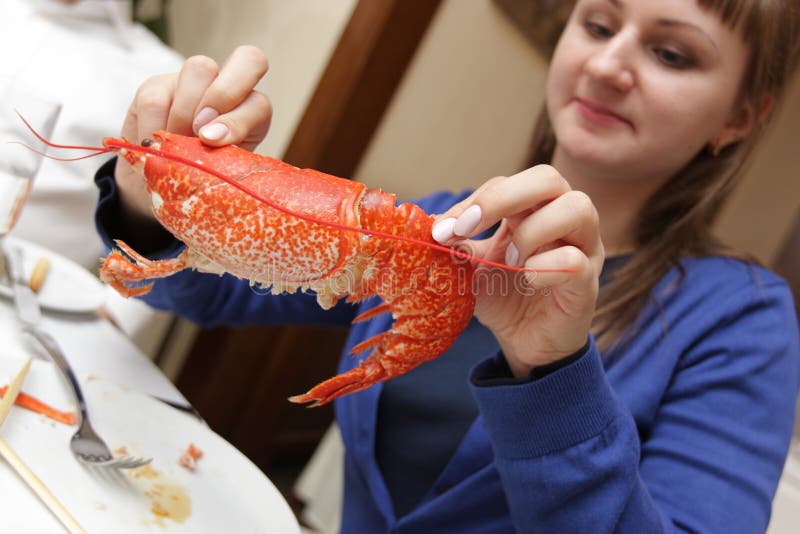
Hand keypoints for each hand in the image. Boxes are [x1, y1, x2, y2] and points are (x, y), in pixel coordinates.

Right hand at [115, 45, 272, 218]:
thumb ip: (223, 164)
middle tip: (201, 132)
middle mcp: (229, 89)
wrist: (158, 185)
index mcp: (251, 116)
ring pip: (199, 70)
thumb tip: (212, 151)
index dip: (240, 120)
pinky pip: (156, 96)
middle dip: (225, 94)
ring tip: (174, 144)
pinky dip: (153, 125)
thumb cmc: (197, 182)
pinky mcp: (156, 87)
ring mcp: (194, 83)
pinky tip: (151, 145)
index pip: (260, 102)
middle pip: (248, 60)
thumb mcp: (217, 178)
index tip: (214, 143)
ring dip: (185, 113)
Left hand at [433, 165, 603, 376]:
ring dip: (532, 231)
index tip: (442, 230)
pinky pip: (576, 260)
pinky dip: (545, 267)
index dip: (473, 201)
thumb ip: (457, 244)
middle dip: (501, 198)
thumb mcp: (473, 265)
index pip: (506, 183)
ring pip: (577, 208)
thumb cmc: (504, 296)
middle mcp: (564, 219)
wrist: (525, 342)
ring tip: (510, 261)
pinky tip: (528, 279)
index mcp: (533, 208)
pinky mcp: (588, 282)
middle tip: (465, 228)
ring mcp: (584, 247)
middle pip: (548, 178)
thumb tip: (427, 225)